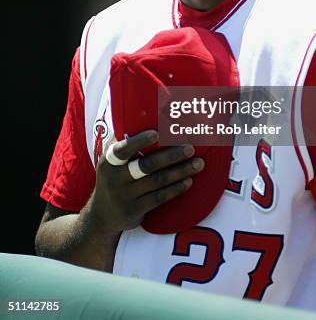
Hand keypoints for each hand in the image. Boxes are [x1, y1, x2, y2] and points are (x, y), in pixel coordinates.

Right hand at [88, 130, 203, 234]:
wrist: (102, 214)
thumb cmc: (114, 177)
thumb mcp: (111, 160)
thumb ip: (124, 142)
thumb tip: (143, 115)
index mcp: (109, 160)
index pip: (124, 149)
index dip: (140, 141)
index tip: (157, 133)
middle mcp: (116, 178)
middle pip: (147, 165)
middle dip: (171, 156)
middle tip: (190, 148)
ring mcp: (125, 195)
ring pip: (157, 181)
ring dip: (180, 171)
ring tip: (198, 164)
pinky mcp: (134, 210)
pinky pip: (158, 198)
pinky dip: (175, 189)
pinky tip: (188, 181)